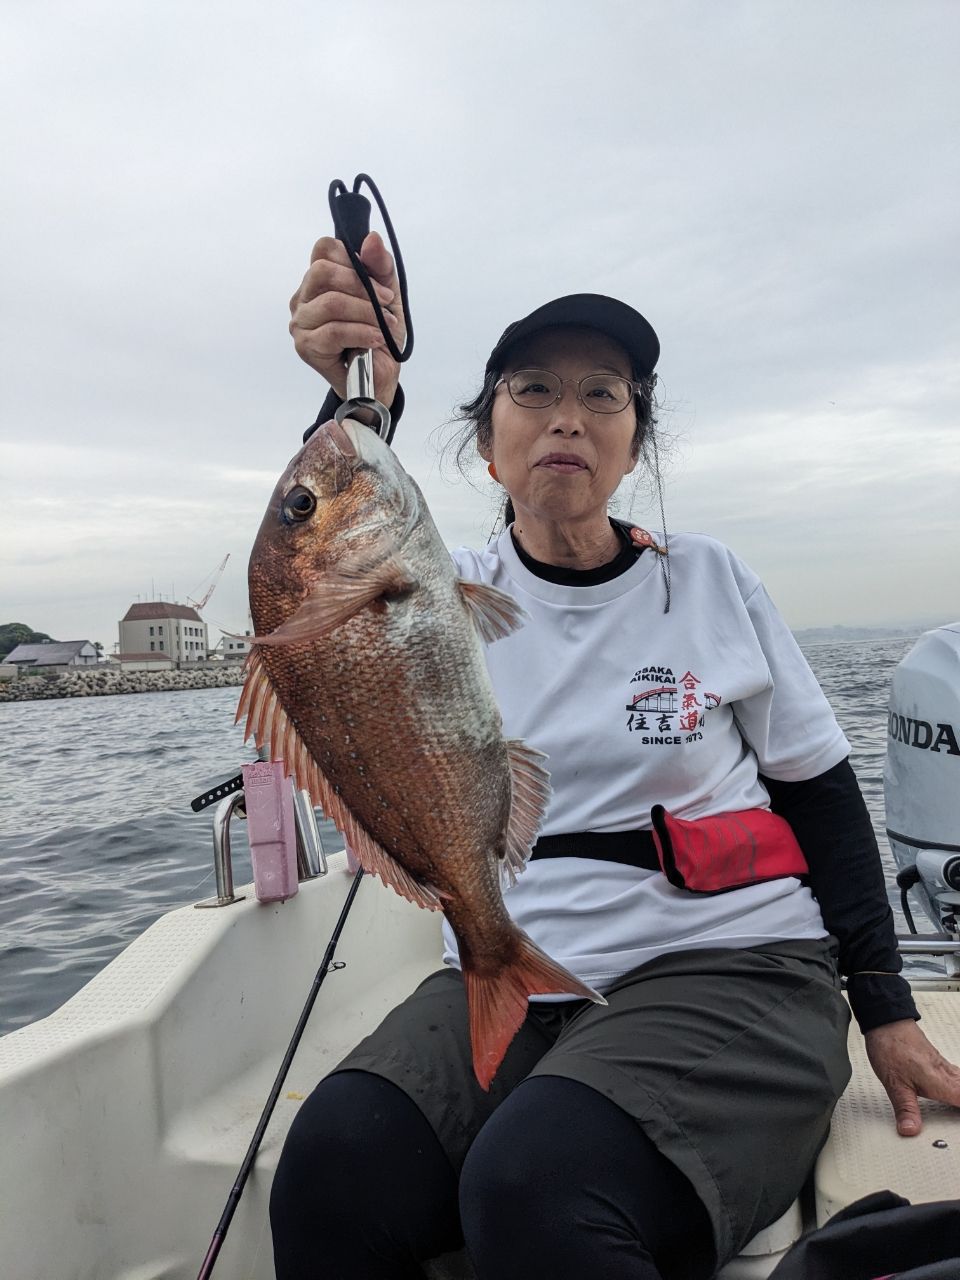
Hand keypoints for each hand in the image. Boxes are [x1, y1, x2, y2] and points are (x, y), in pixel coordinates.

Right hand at [289, 231, 404, 406]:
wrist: (379, 378)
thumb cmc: (379, 335)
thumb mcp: (388, 296)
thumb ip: (381, 267)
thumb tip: (372, 238)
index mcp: (319, 281)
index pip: (324, 249)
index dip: (351, 258)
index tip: (376, 281)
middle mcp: (303, 298)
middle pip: (323, 272)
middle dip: (361, 286)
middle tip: (386, 302)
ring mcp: (301, 323)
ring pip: (331, 303)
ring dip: (366, 313)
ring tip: (384, 326)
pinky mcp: (306, 347)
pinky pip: (333, 331)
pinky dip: (361, 333)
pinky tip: (375, 340)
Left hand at [864, 1018, 959, 1135]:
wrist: (885, 1022)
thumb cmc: (890, 1047)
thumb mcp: (894, 1084)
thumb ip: (905, 1109)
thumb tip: (910, 1130)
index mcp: (941, 1083)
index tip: (958, 1125)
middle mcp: (946, 1074)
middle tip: (957, 1122)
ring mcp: (943, 1067)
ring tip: (955, 1109)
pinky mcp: (937, 1061)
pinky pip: (958, 1077)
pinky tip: (956, 1089)